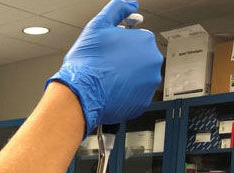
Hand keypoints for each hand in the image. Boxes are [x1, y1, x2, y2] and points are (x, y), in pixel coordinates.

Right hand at [46, 0, 162, 135]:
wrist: (80, 94)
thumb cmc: (87, 62)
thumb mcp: (98, 25)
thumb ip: (118, 8)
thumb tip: (131, 4)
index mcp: (145, 40)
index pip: (136, 39)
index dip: (120, 45)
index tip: (109, 52)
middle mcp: (153, 61)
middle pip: (139, 59)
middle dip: (125, 62)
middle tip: (106, 66)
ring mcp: (150, 84)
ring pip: (139, 77)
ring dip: (126, 78)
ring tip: (107, 79)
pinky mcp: (143, 102)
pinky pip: (135, 95)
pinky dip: (125, 94)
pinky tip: (111, 91)